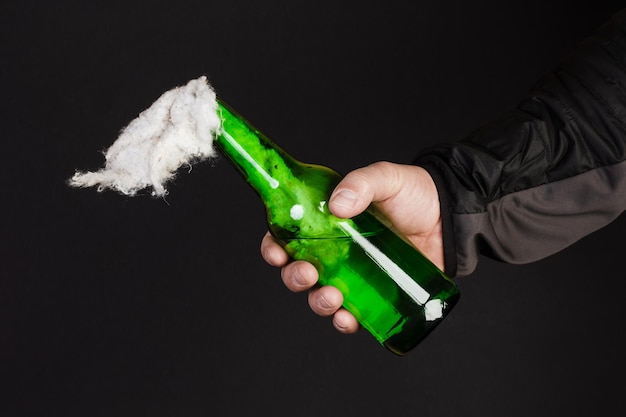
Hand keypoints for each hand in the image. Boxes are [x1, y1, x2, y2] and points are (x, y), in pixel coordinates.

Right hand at [260, 161, 443, 333]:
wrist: (451, 218)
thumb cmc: (416, 195)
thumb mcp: (386, 178)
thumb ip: (362, 182)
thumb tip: (338, 205)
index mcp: (327, 223)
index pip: (288, 237)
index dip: (274, 247)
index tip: (276, 252)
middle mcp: (334, 252)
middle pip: (298, 271)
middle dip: (294, 277)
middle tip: (308, 274)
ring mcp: (354, 275)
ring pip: (320, 296)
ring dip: (317, 303)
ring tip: (332, 298)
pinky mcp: (375, 295)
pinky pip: (352, 315)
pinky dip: (343, 322)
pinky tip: (347, 320)